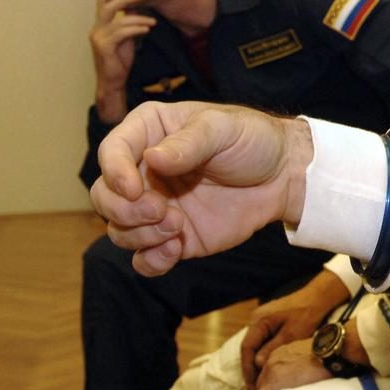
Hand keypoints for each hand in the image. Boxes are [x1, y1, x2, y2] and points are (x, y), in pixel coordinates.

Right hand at [91, 0, 156, 122]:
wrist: (113, 80)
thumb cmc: (119, 59)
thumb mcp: (126, 37)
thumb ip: (127, 21)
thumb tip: (134, 6)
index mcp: (100, 26)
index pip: (102, 4)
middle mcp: (96, 30)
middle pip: (107, 7)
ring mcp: (98, 38)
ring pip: (119, 21)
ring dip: (139, 20)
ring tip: (152, 23)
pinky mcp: (104, 47)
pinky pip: (122, 33)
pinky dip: (136, 29)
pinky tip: (146, 30)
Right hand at [92, 100, 312, 276]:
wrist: (283, 176)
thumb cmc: (253, 140)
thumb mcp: (224, 129)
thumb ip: (189, 142)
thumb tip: (152, 158)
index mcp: (150, 133)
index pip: (112, 151)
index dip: (114, 172)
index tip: (134, 189)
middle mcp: (144, 171)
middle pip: (105, 196)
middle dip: (124, 209)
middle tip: (161, 210)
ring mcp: (156, 206)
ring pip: (119, 229)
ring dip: (140, 235)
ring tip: (178, 227)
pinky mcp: (171, 236)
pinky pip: (143, 258)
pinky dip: (151, 260)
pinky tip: (174, 250)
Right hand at [240, 272, 349, 389]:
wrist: (320, 296)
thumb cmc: (308, 314)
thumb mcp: (291, 335)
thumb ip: (272, 349)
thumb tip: (257, 364)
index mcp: (259, 320)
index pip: (247, 348)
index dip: (248, 369)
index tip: (252, 385)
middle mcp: (257, 318)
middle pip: (249, 347)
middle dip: (251, 368)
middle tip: (255, 387)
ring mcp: (263, 319)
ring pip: (255, 345)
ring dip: (257, 362)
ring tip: (261, 381)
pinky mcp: (271, 321)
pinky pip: (263, 340)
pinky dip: (264, 353)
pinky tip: (268, 366)